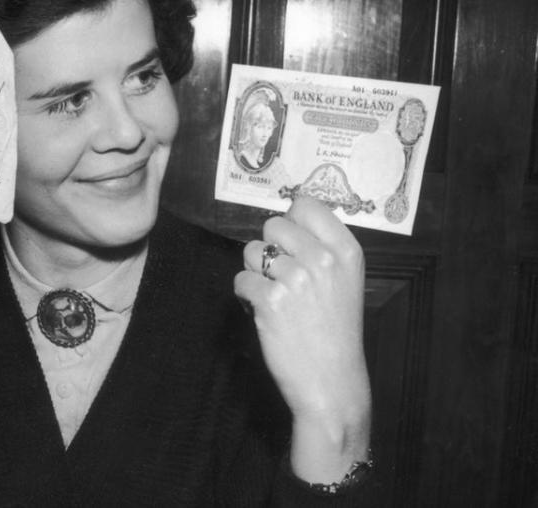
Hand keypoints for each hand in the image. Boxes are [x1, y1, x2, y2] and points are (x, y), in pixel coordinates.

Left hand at [234, 197, 370, 481]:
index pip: (306, 204)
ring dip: (255, 273)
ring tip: (277, 297)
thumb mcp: (345, 282)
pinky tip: (266, 313)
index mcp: (346, 251)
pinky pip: (240, 280)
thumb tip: (287, 218)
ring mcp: (296, 279)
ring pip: (252, 252)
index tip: (291, 240)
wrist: (332, 384)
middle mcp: (322, 259)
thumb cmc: (335, 333)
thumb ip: (321, 247)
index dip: (291, 220)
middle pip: (273, 225)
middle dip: (269, 248)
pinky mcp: (270, 301)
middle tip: (282, 277)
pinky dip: (246, 296)